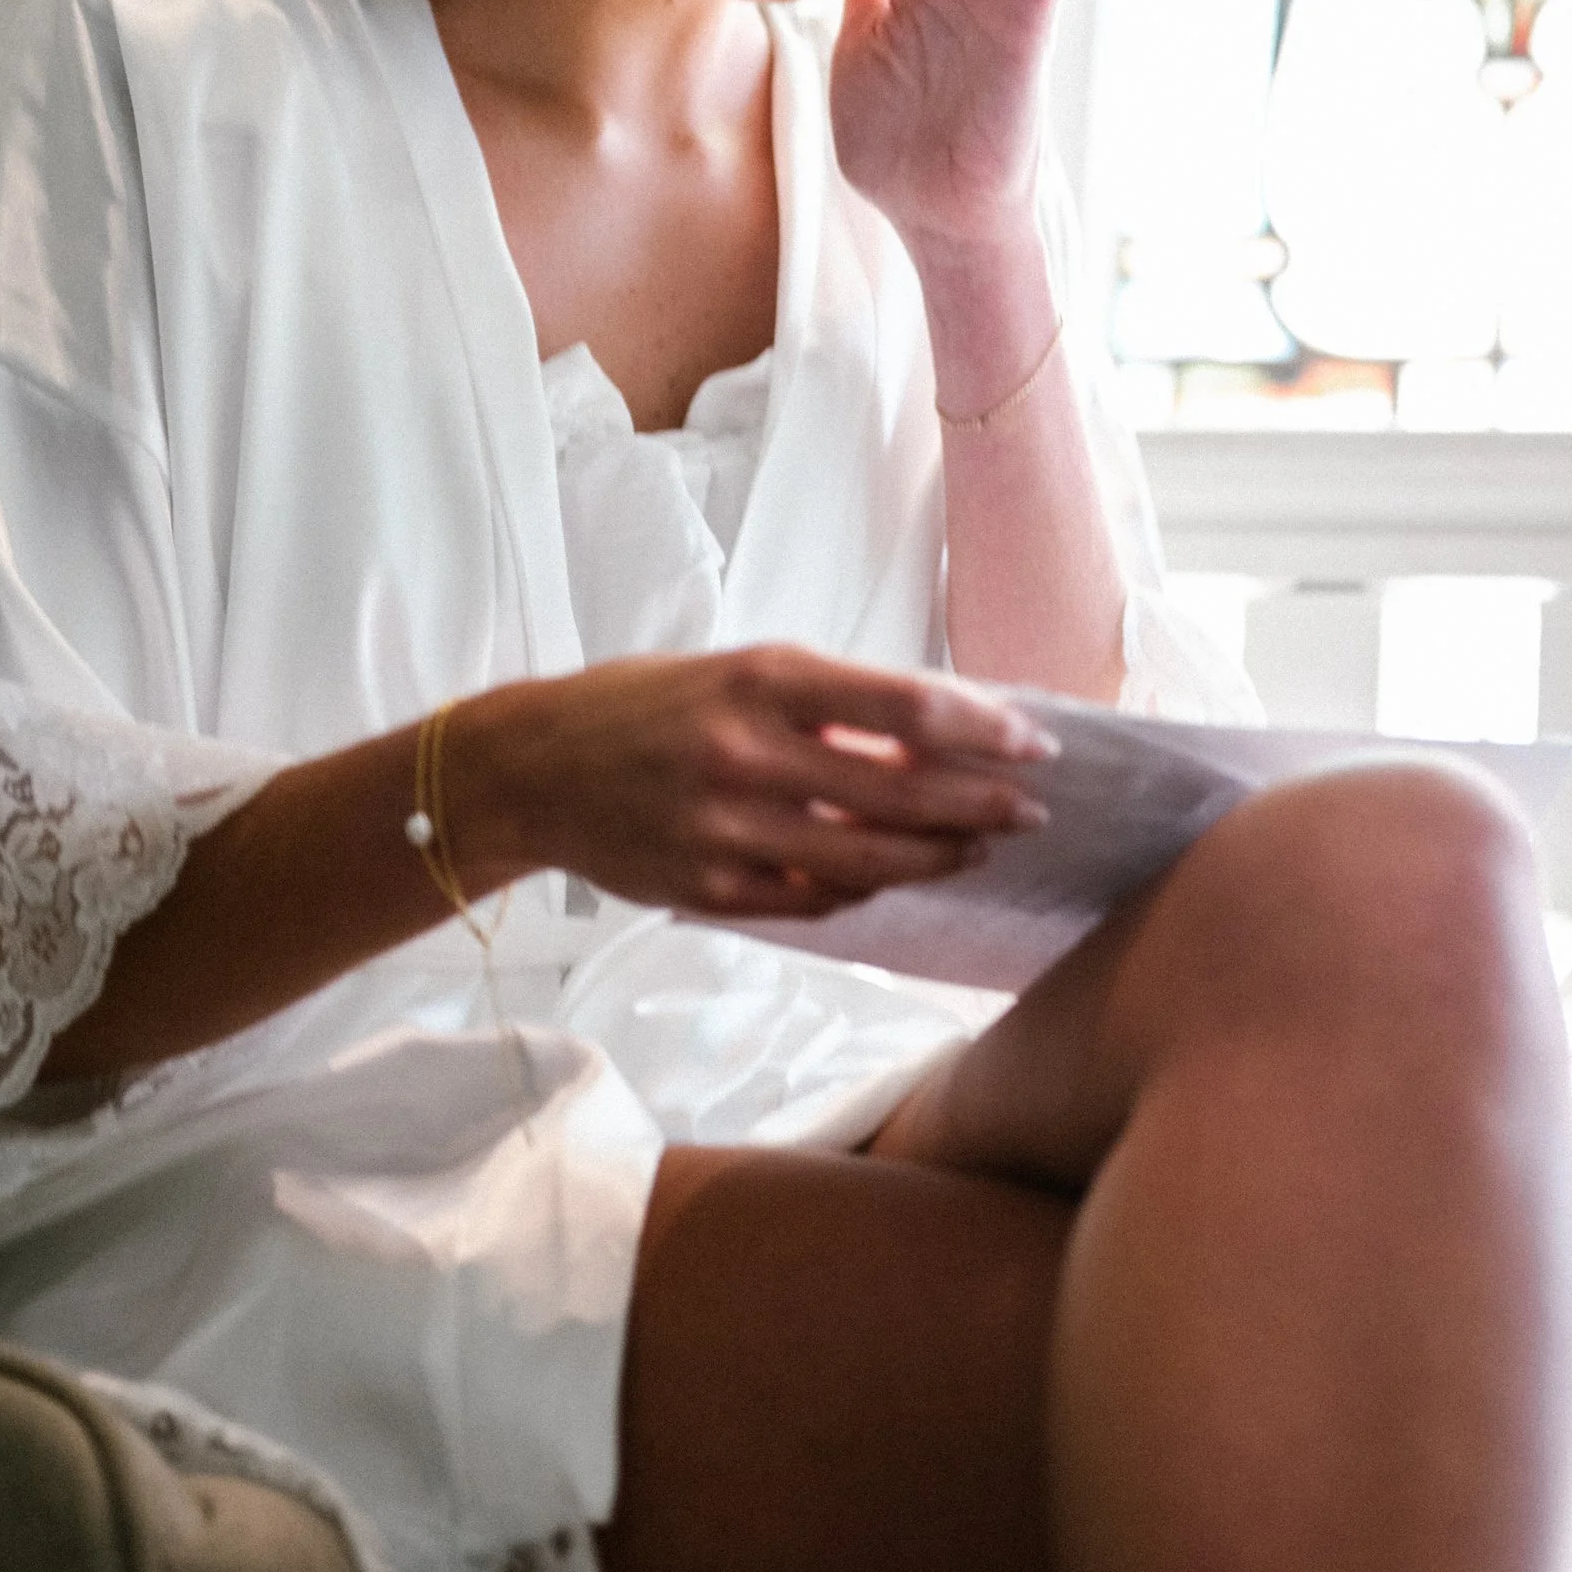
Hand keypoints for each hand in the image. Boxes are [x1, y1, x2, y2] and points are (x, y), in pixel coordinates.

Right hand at [453, 646, 1055, 921]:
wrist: (536, 767)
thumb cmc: (650, 706)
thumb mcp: (738, 671)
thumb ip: (830, 702)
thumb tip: (938, 735)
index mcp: (763, 680)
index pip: (905, 709)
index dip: (984, 730)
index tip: (1036, 742)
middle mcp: (748, 754)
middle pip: (901, 795)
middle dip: (982, 804)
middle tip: (1031, 808)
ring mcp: (727, 831)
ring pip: (867, 862)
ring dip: (938, 859)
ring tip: (978, 848)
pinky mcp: (710, 890)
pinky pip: (814, 900)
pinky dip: (863, 891)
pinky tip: (893, 878)